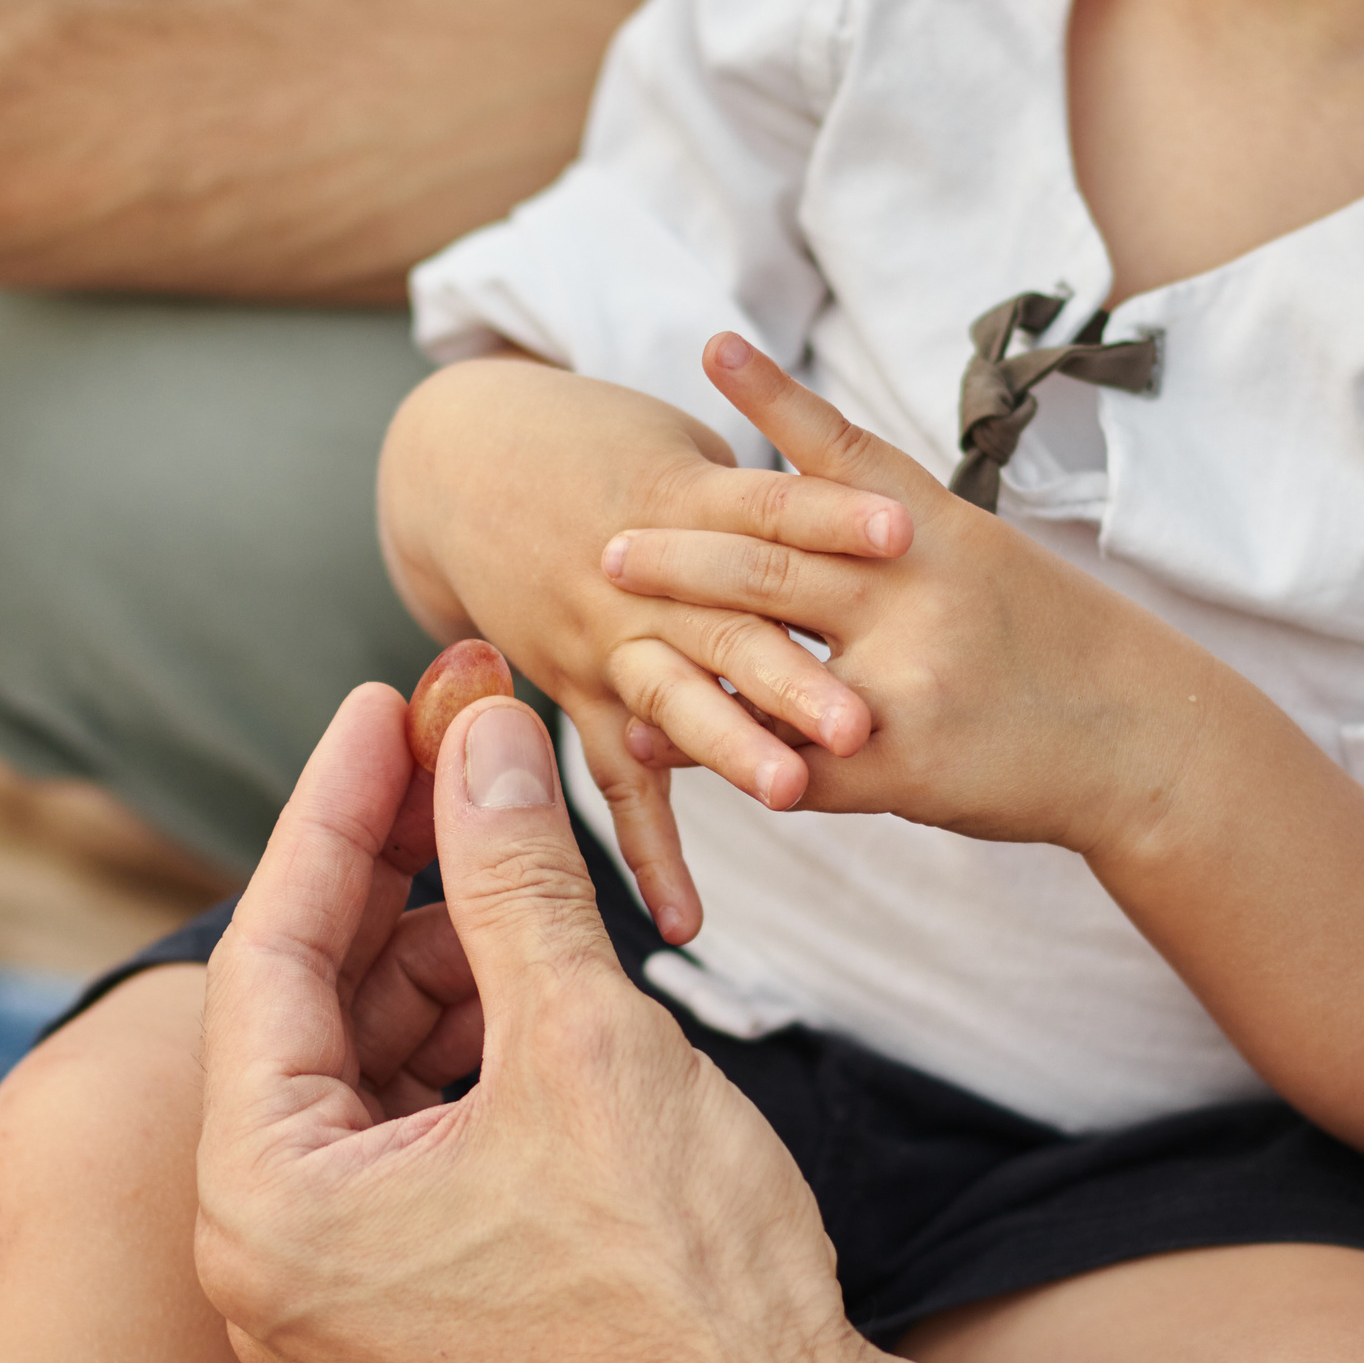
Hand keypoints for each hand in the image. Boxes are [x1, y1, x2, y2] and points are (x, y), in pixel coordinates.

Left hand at [194, 684, 877, 1362]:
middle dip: (395, 871)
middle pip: (309, 1003)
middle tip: (462, 753)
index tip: (385, 704)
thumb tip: (483, 740)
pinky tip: (534, 972)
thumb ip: (511, 875)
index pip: (267, 950)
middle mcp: (271, 1257)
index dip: (335, 806)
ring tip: (523, 863)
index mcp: (269, 1204)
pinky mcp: (410, 1295)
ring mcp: (338, 1287)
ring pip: (364, 1062)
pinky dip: (466, 1041)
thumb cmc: (684, 1285)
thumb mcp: (584, 1042)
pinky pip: (406, 1128)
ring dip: (443, 954)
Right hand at [376, 355, 911, 937]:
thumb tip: (852, 527)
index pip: (765, 505)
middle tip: (861, 722)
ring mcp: (602, 640)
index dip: (830, 514)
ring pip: (673, 702)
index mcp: (674, 498)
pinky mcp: (575, 689)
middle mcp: (638, 580)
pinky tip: (685, 922)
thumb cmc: (593, 440)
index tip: (903, 530)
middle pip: (725, 627)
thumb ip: (755, 495)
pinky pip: (616, 780)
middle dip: (792, 678)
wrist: (460, 463)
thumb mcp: (677, 441)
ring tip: (791, 796)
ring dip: (729, 750)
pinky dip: (650, 851)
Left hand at [604, 333, 1218, 853]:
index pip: (845, 454)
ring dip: (677, 649)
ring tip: (605, 638)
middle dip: (682, 553)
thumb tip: (793, 492)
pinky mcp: (897, 768)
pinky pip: (782, 758)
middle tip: (606, 543)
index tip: (711, 347)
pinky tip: (646, 736)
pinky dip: (712, 746)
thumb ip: (891, 525)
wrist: (1145, 740)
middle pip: (775, 564)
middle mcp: (920, 598)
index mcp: (941, 534)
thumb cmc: (1058, 641)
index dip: (774, 399)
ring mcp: (905, 686)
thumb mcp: (985, 555)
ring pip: (766, 659)